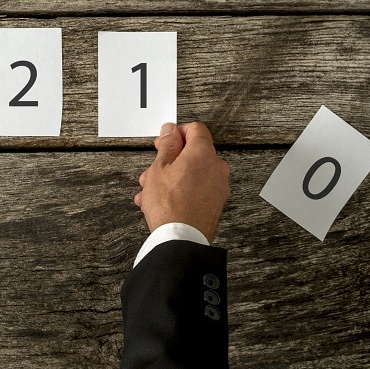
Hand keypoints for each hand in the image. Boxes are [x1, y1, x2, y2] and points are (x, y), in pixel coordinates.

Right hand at [134, 122, 229, 241]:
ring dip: (172, 177)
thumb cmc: (169, 205)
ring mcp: (218, 186)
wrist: (181, 239)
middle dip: (171, 159)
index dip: (177, 132)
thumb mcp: (159, 168)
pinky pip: (197, 188)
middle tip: (154, 167)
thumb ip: (167, 145)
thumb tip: (171, 130)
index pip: (196, 129)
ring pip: (193, 173)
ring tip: (151, 190)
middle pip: (193, 153)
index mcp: (203, 153)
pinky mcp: (216, 203)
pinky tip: (162, 200)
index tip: (165, 140)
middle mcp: (216, 167)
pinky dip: (181, 189)